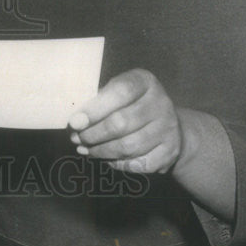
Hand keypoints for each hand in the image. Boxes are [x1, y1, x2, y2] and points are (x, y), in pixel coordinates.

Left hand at [68, 68, 182, 173]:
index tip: (74, 122)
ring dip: (101, 151)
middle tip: (76, 138)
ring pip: (128, 147)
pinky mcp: (170, 152)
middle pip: (122, 123)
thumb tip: (76, 121)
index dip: (95, 109)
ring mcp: (169, 129)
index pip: (120, 92)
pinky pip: (138, 164)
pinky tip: (105, 159)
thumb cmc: (130, 104)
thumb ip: (99, 101)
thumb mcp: (118, 92)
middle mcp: (161, 103)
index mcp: (145, 81)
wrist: (166, 124)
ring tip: (85, 149)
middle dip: (93, 134)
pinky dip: (118, 164)